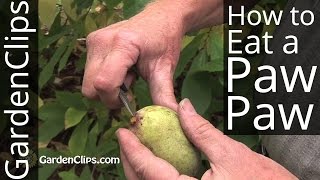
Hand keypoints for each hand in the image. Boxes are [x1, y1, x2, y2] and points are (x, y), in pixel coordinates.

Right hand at [82, 5, 185, 109]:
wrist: (160, 18)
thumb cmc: (164, 41)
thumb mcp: (165, 69)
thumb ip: (163, 95)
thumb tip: (174, 117)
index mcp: (122, 45)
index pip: (103, 84)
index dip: (114, 100)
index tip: (131, 98)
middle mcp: (102, 41)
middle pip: (90, 88)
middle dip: (109, 95)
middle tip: (131, 85)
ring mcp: (94, 40)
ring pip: (88, 82)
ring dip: (107, 86)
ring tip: (128, 74)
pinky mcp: (91, 41)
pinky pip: (90, 72)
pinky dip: (104, 77)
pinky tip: (121, 68)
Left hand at [116, 99, 296, 179]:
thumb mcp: (230, 154)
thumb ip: (201, 131)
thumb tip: (184, 108)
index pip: (149, 171)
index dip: (132, 149)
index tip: (123, 132)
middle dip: (131, 160)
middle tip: (128, 138)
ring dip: (140, 168)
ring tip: (138, 147)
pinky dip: (154, 175)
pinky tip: (156, 161)